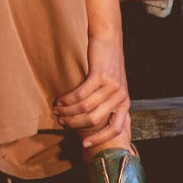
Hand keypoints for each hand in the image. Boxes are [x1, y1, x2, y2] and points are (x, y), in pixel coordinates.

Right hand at [55, 34, 130, 149]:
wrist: (109, 39)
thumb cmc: (108, 65)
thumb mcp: (115, 88)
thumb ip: (110, 105)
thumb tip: (100, 126)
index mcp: (125, 103)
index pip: (116, 129)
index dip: (99, 138)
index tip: (84, 144)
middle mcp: (120, 96)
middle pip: (95, 119)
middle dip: (75, 123)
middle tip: (61, 121)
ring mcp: (111, 85)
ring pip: (85, 107)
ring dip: (68, 110)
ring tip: (57, 109)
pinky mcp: (100, 75)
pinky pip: (81, 94)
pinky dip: (68, 99)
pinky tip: (60, 99)